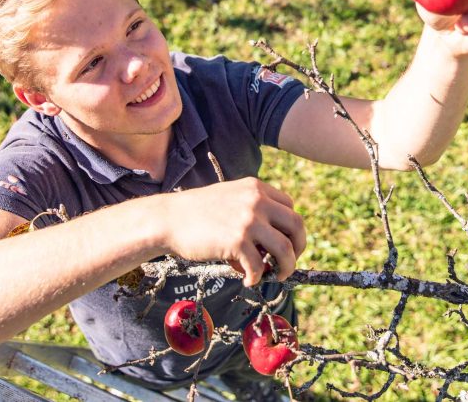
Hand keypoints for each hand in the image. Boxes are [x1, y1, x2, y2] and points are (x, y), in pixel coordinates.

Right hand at [162, 178, 305, 286]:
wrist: (168, 219)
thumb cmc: (197, 213)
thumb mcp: (230, 197)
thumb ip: (252, 207)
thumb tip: (273, 235)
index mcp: (256, 188)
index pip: (290, 207)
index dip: (291, 228)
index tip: (286, 242)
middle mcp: (257, 201)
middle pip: (296, 226)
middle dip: (299, 247)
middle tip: (289, 262)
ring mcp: (248, 221)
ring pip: (286, 249)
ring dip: (286, 267)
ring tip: (276, 276)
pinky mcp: (237, 242)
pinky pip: (259, 266)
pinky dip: (256, 277)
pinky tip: (248, 280)